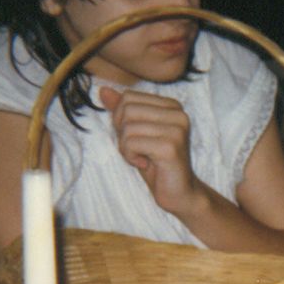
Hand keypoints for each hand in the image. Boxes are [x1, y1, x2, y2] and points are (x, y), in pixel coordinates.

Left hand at [100, 85, 199, 215]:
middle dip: (123, 133)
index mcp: (173, 106)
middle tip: (138, 150)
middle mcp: (179, 114)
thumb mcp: (136, 133)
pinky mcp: (170, 147)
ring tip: (142, 158)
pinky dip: (131, 157)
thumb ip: (122, 111)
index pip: (128, 97)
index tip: (138, 138)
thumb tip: (103, 90)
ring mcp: (177, 130)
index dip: (122, 119)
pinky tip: (145, 164)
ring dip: (126, 148)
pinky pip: (131, 143)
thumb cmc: (157, 164)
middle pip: (127, 109)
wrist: (179, 193)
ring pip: (128, 127)